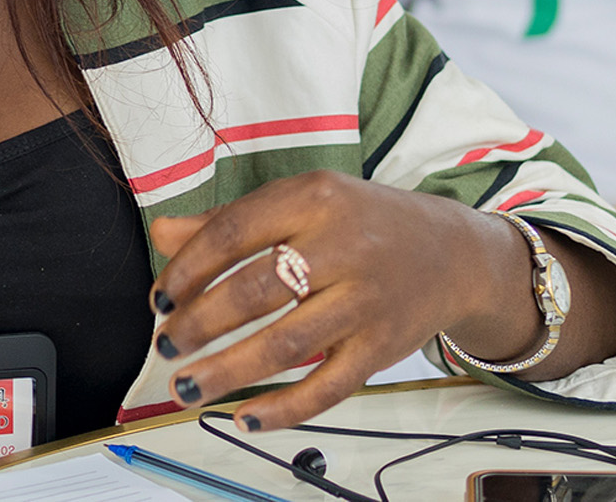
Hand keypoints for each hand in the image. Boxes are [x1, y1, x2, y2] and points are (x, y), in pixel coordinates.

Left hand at [147, 171, 530, 431]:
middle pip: (254, 290)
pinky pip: (327, 387)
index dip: (187, 269)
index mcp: (315, 198)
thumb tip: (162, 234)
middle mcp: (344, 245)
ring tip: (187, 386)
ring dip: (227, 372)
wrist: (454, 252)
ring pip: (285, 344)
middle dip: (198, 324)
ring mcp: (366, 299)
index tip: (160, 298)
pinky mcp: (382, 346)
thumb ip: (232, 220)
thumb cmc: (366, 223)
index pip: (234, 232)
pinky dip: (283, 409)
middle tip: (167, 345)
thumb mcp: (305, 202)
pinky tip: (246, 419)